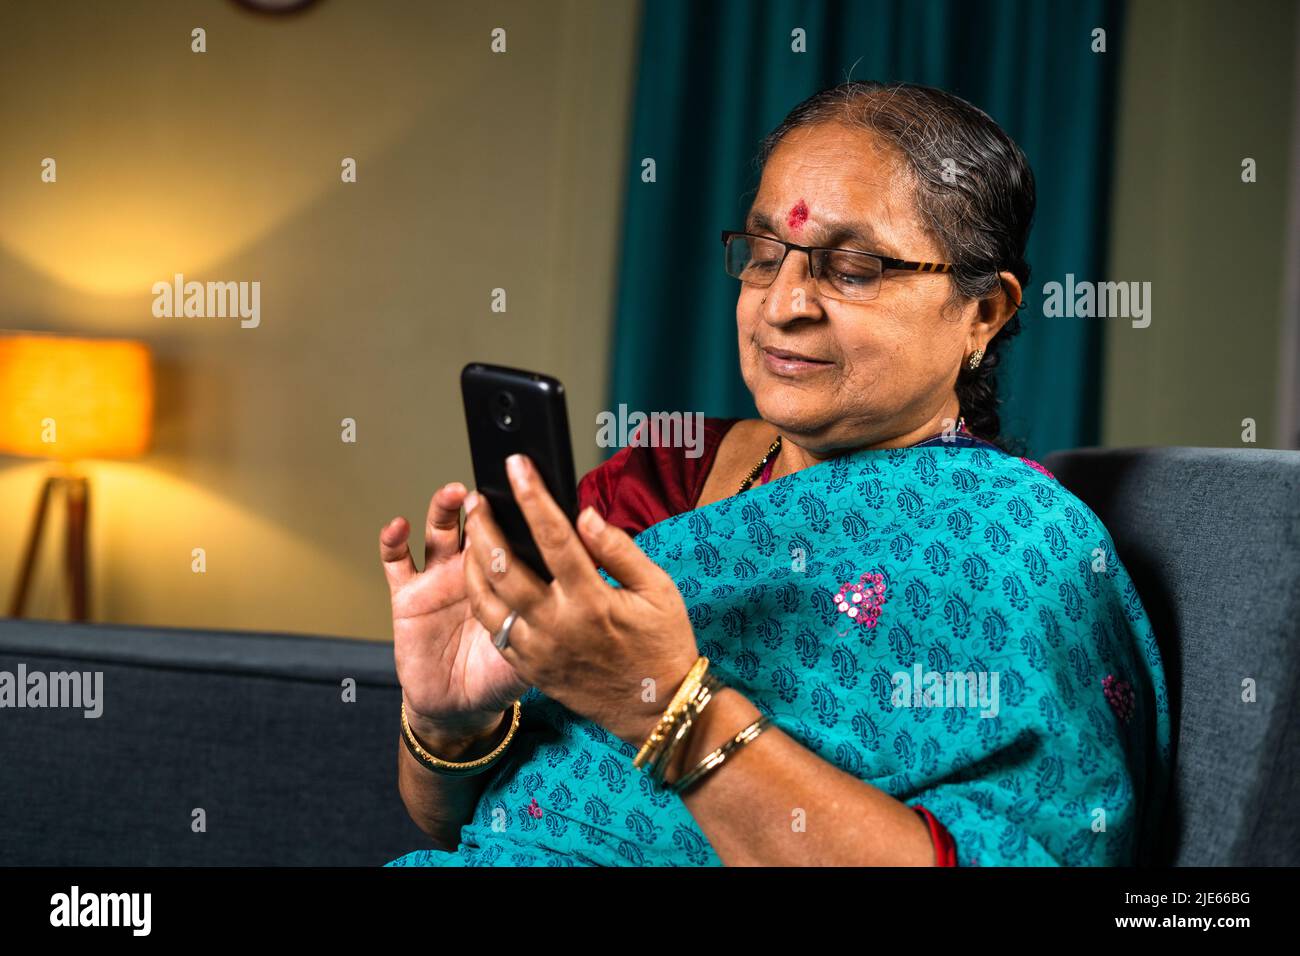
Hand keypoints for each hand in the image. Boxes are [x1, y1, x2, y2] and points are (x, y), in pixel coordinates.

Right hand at [379, 482, 530, 738]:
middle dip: (482, 506)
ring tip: (454, 494)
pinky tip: (398, 526)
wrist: (459, 705)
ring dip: (443, 509)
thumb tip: (588, 600)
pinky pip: (396, 563)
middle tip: (489, 491)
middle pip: (476, 526)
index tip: (528, 493)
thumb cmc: (499, 675)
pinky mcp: (408, 595)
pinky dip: (392, 542)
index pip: (511, 539)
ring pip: (439, 532)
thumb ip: (551, 625)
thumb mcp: (534, 651)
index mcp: (504, 580)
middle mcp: (472, 571)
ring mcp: (439, 579)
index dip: (517, 517)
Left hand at [461, 453, 700, 746]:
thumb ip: (619, 549)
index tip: (517, 466)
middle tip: (475, 500)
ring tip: (470, 535)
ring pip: (487, 602)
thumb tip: (584, 515)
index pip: (553, 537)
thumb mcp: (659, 589)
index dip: (533, 496)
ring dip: (472, 564)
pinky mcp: (530, 668)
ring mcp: (539, 650)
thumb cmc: (663, 644)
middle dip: (484, 527)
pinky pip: (494, 630)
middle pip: (504, 568)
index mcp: (592, 601)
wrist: (657, 709)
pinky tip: (480, 578)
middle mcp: (558, 626)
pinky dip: (481, 600)